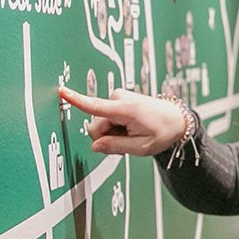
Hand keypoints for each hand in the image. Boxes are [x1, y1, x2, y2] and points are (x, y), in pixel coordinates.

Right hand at [59, 86, 188, 155]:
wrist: (177, 119)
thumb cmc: (163, 131)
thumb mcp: (142, 147)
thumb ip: (116, 147)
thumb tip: (95, 146)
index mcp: (126, 109)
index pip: (95, 106)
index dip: (76, 100)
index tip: (61, 91)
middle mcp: (119, 99)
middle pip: (96, 126)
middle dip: (107, 138)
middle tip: (128, 141)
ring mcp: (118, 97)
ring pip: (101, 123)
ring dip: (113, 133)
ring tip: (132, 134)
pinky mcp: (117, 99)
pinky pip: (106, 118)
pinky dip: (116, 127)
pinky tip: (130, 129)